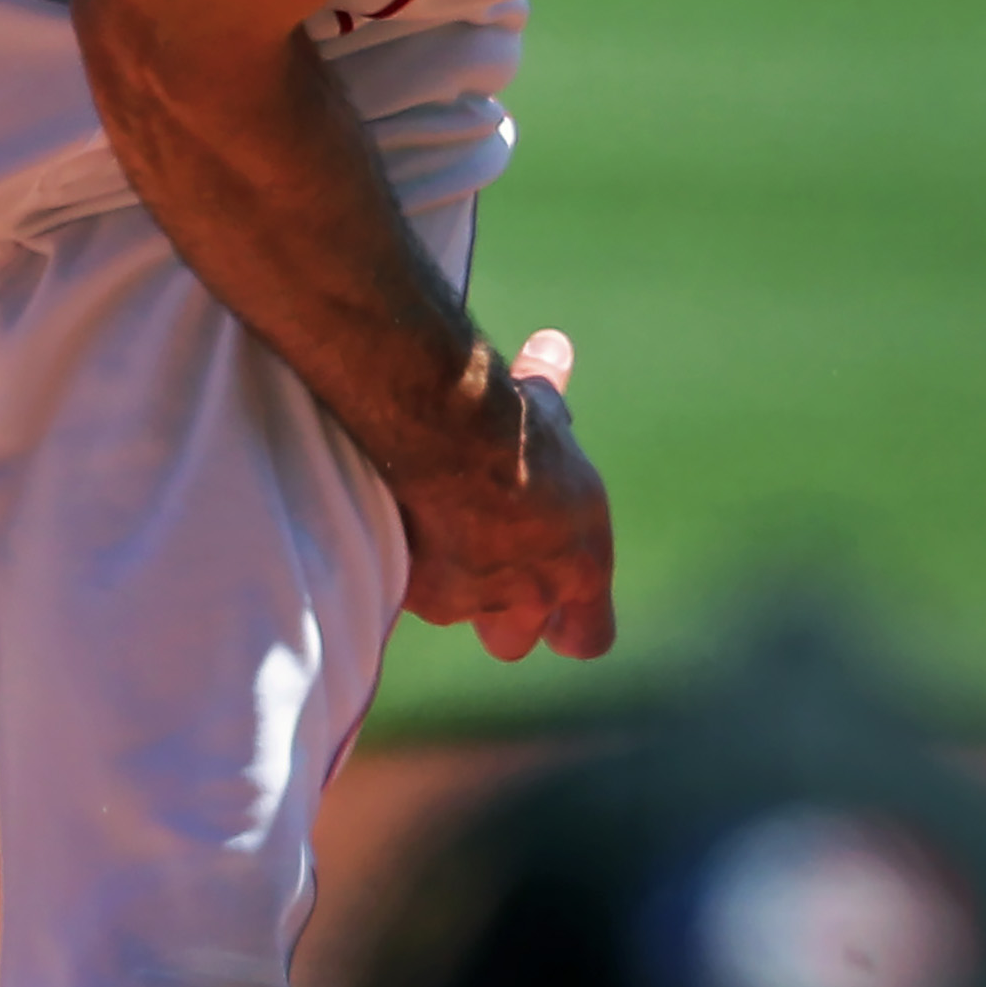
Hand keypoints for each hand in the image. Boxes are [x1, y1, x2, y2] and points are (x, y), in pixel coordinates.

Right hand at [394, 330, 614, 662]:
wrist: (448, 432)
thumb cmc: (510, 422)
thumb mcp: (542, 407)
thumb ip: (549, 390)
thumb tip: (553, 346)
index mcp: (580, 565)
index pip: (589, 637)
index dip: (573, 626)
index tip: (560, 609)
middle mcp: (530, 593)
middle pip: (517, 641)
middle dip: (504, 617)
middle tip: (486, 569)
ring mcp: (473, 597)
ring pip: (464, 616)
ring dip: (454, 591)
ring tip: (436, 539)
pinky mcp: (417, 591)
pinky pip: (413, 593)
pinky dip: (406, 567)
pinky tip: (396, 527)